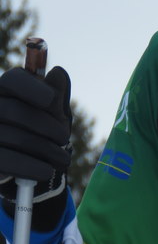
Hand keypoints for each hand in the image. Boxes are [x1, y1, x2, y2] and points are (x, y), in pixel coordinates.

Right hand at [0, 66, 71, 201]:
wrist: (29, 161)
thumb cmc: (43, 126)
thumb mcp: (52, 109)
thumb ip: (55, 91)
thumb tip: (57, 72)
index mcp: (6, 88)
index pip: (12, 80)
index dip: (31, 88)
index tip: (51, 99)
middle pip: (12, 110)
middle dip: (44, 125)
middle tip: (64, 137)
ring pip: (10, 136)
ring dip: (42, 149)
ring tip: (62, 159)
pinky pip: (4, 160)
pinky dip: (28, 167)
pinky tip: (45, 171)